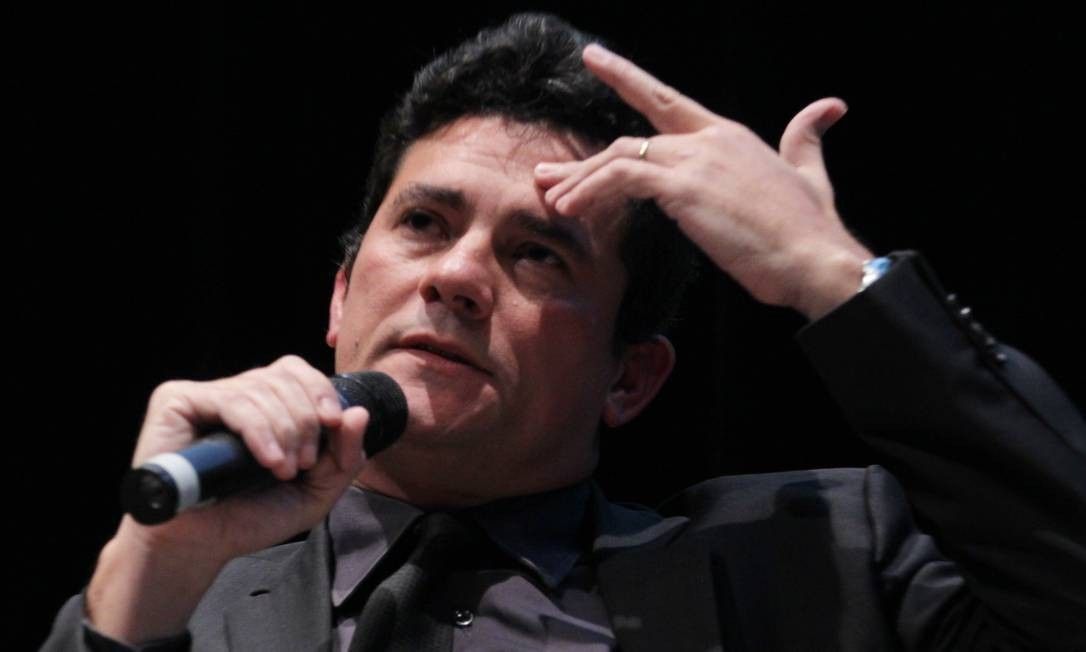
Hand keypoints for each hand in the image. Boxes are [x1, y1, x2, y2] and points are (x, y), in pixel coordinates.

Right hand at [86, 355, 368, 643]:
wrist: (199, 546)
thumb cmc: (251, 517)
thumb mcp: (315, 492)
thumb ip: (344, 457)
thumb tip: (360, 412)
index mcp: (266, 405)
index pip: (298, 373)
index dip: (321, 391)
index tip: (334, 423)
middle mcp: (236, 393)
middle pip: (285, 376)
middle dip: (306, 420)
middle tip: (303, 463)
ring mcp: (205, 395)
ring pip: (262, 389)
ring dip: (285, 431)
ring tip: (283, 471)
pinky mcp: (177, 402)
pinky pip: (232, 402)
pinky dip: (259, 430)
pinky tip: (267, 460)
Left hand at [534, 44, 872, 318]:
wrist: (817, 257)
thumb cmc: (809, 229)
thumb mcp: (810, 173)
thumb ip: (806, 138)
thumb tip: (828, 108)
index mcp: (728, 135)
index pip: (667, 100)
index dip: (628, 78)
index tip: (595, 60)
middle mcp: (708, 139)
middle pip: (629, 140)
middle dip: (584, 161)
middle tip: (549, 177)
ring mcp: (695, 160)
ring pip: (618, 158)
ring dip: (580, 181)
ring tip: (554, 202)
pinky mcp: (684, 187)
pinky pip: (622, 179)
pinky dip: (592, 190)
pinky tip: (573, 208)